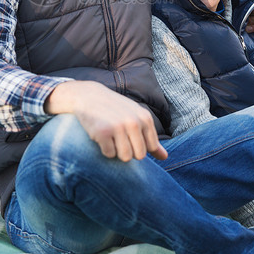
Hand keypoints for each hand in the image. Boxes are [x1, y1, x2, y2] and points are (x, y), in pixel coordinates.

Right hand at [45, 81, 167, 161]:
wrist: (88, 96)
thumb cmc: (115, 109)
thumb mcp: (136, 118)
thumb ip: (150, 137)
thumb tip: (165, 157)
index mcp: (145, 118)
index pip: (150, 148)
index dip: (138, 146)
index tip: (129, 136)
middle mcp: (133, 122)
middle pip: (139, 155)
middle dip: (128, 151)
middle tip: (118, 138)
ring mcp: (118, 127)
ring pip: (125, 157)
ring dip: (116, 151)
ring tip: (111, 138)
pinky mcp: (103, 132)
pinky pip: (109, 154)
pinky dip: (104, 149)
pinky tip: (101, 136)